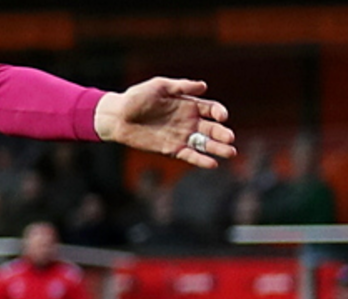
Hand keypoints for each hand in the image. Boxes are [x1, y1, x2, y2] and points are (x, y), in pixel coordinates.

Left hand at [95, 78, 236, 168]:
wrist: (116, 116)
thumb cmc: (136, 97)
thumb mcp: (158, 87)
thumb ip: (180, 87)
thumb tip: (203, 86)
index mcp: (189, 104)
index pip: (211, 109)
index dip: (219, 112)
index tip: (221, 116)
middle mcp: (188, 121)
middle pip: (211, 128)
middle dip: (222, 133)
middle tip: (230, 138)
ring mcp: (181, 136)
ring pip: (204, 143)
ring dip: (217, 148)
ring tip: (230, 152)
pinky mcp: (171, 149)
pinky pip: (189, 155)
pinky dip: (201, 160)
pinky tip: (212, 163)